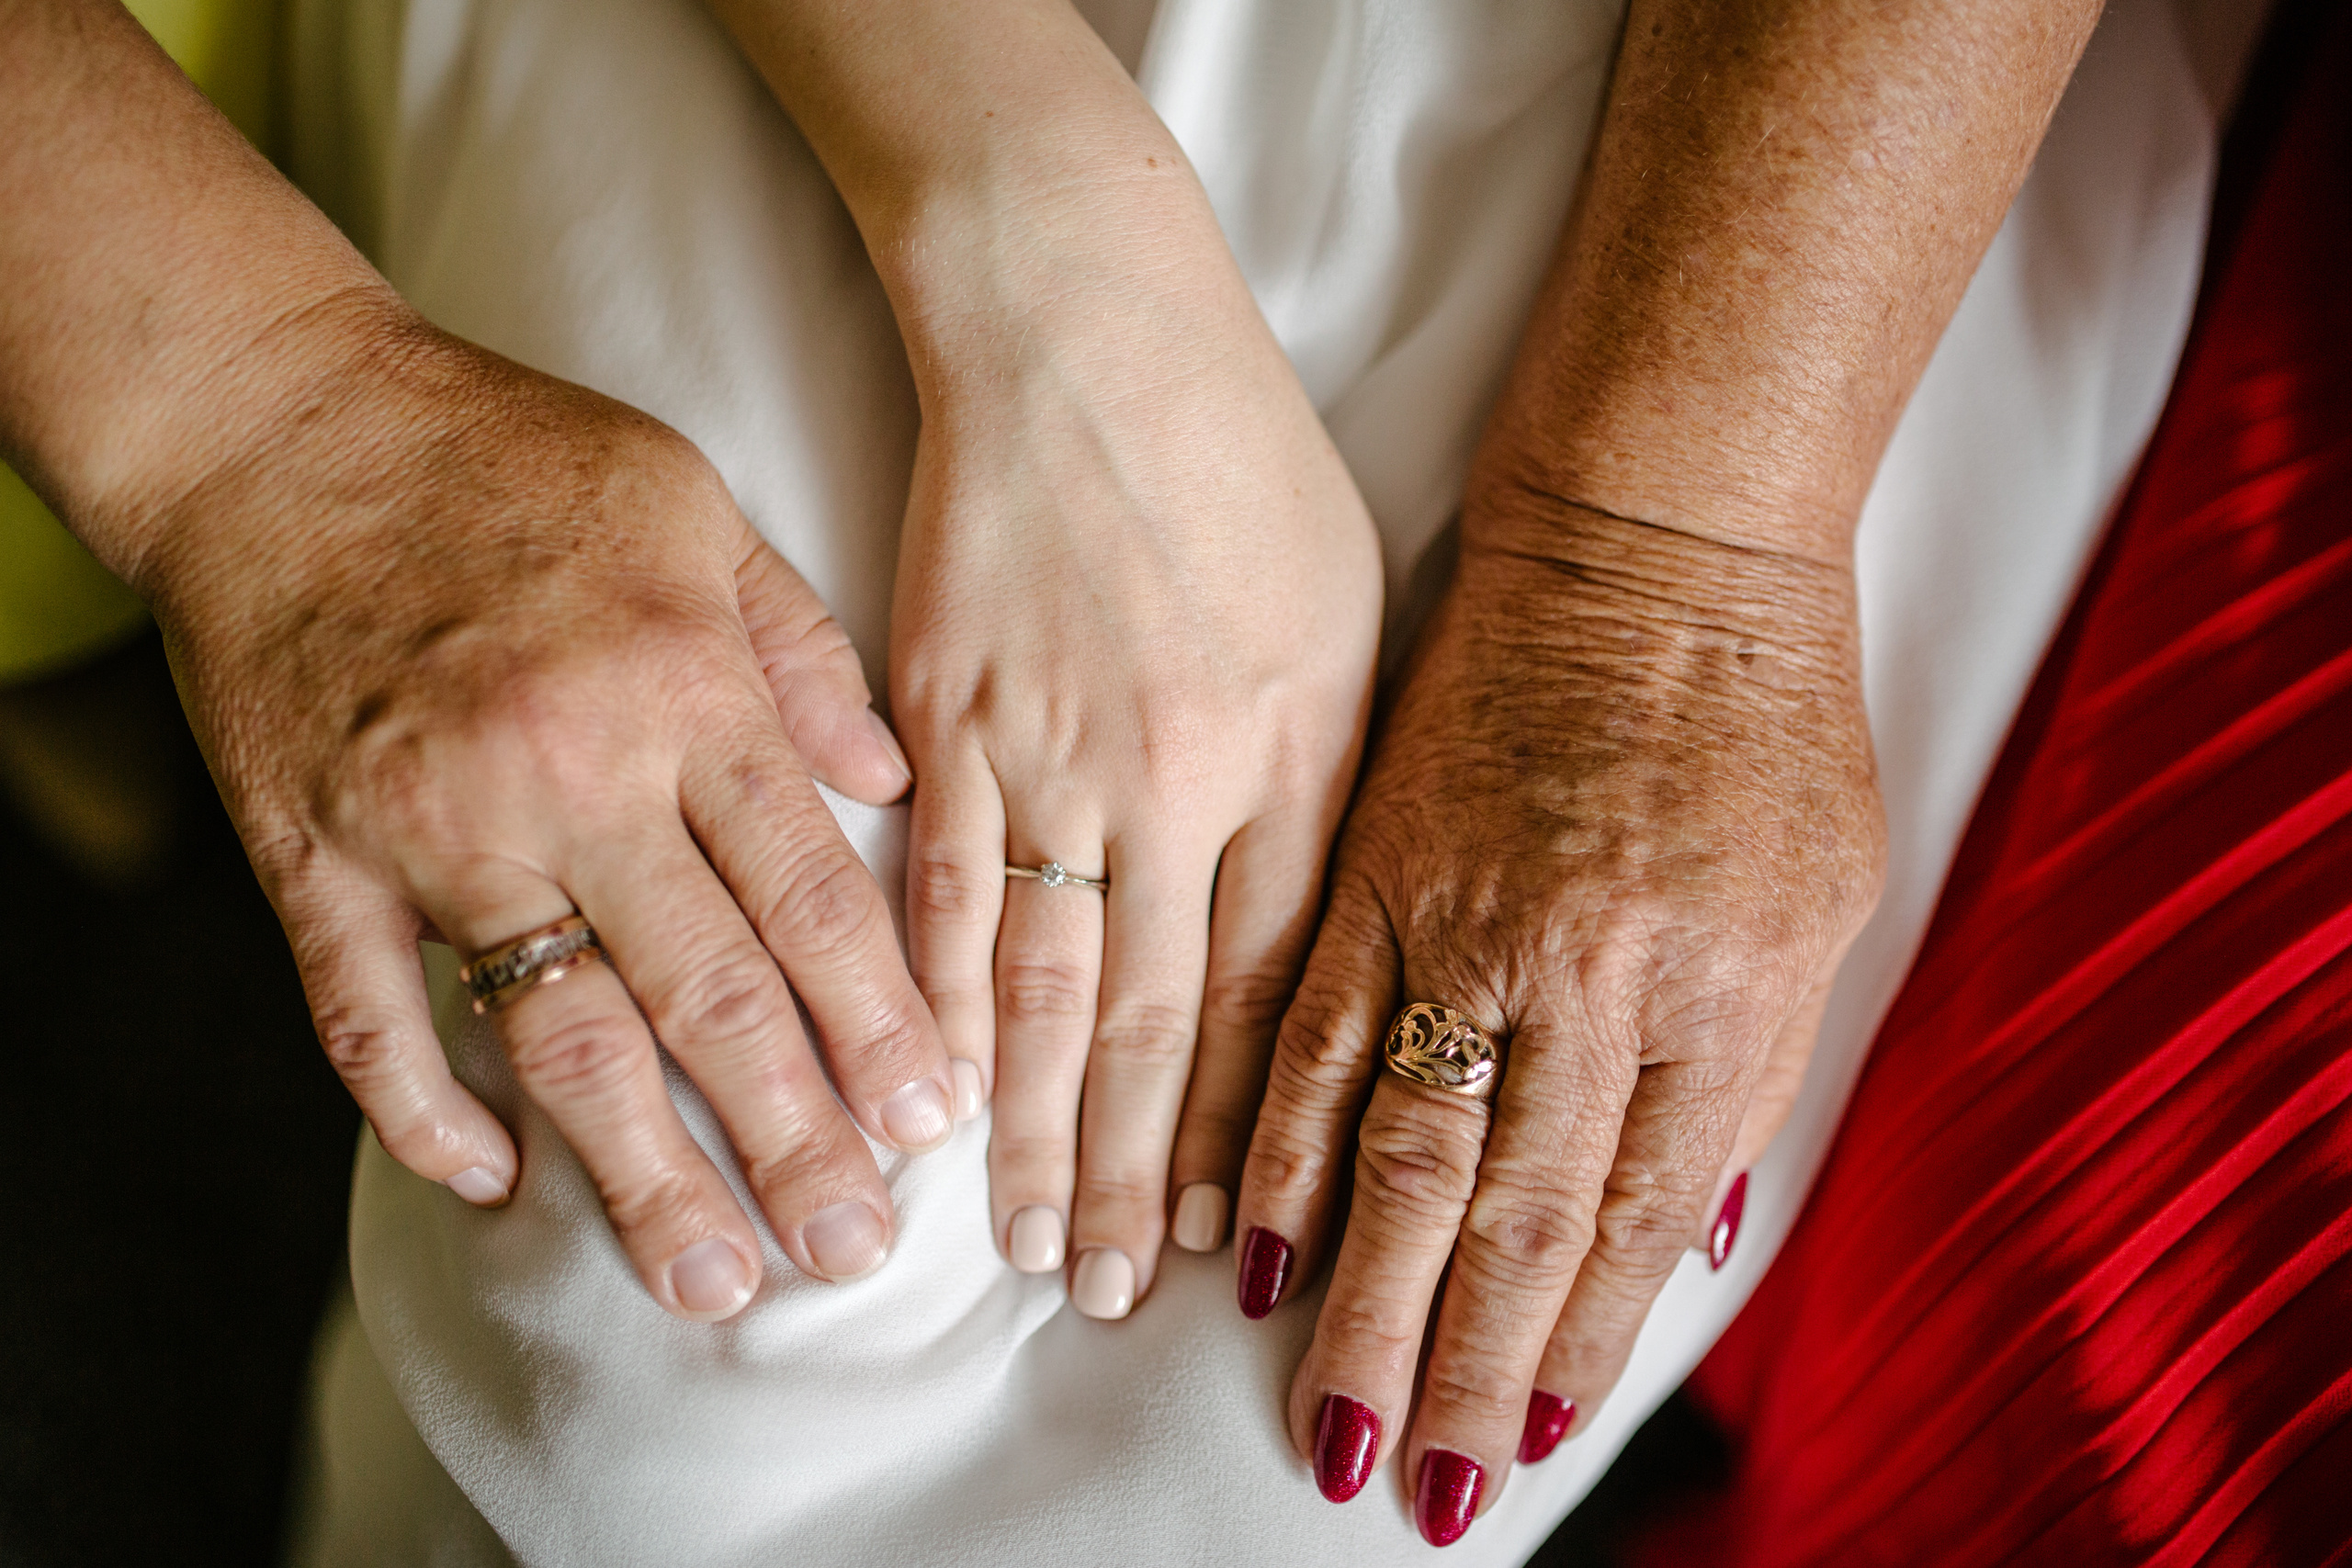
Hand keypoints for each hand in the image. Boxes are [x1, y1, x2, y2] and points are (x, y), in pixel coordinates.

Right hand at [151, 308, 954, 1319]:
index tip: (932, 1125)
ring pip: (559, 1036)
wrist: (280, 415)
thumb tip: (892, 780)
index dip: (879, 1024)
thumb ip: (802, 651)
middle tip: (853, 1251)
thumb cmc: (509, 454)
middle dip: (792, 1139)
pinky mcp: (312, 852)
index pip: (810, 898)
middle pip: (707, 996)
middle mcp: (571, 774)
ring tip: (713, 1281)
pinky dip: (426, 1111)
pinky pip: (368, 1015)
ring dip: (642, 1175)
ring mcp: (433, 825)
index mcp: (683, 691)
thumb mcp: (697, 506)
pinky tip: (491, 1184)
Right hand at [889, 207, 1382, 1316]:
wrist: (1084, 327)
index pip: (1262, 993)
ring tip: (1010, 1246)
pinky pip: (931, 892)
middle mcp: (1168, 776)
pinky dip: (926, 1010)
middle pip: (1143, 1020)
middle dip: (1122, 1176)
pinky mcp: (935, 711)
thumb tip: (1310, 940)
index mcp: (1290, 753)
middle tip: (1096, 1299)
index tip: (1212, 1240)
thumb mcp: (1347, 619)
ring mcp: (1040, 748)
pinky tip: (921, 1100)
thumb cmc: (1238, 463)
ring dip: (1022, 1130)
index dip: (1232, 1132)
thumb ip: (1328, 788)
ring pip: (1030, 983)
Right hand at [1234, 495, 1882, 1535]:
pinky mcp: (1370, 864)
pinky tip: (1245, 1240)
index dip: (1567, 1350)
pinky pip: (1305, 1028)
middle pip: (1504, 1214)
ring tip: (1324, 1416)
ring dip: (1358, 1299)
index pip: (1628, 1219)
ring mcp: (1460, 919)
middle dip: (1455, 1370)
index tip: (1518, 1445)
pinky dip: (1275, 1147)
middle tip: (1408, 1485)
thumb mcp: (1821, 898)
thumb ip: (1749, 1073)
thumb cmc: (1761, 717)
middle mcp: (1582, 977)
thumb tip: (1686, 1237)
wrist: (1652, 542)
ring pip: (1395, 1146)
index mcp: (1711, 994)